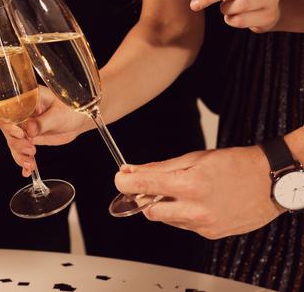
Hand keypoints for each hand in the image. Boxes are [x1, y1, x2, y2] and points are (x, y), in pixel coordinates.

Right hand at [0, 86, 89, 175]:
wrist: (78, 120)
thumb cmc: (71, 109)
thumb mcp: (58, 114)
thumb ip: (43, 122)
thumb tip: (29, 129)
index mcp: (26, 100)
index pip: (7, 109)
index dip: (7, 122)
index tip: (18, 133)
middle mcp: (21, 113)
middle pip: (7, 128)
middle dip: (16, 142)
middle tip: (30, 149)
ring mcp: (24, 126)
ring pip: (13, 142)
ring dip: (20, 155)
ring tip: (31, 164)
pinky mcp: (28, 138)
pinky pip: (20, 150)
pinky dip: (23, 161)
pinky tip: (26, 170)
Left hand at [114, 146, 281, 238]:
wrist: (270, 182)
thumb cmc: (236, 165)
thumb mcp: (195, 157)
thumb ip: (160, 167)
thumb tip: (132, 170)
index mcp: (190, 185)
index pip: (143, 187)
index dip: (125, 182)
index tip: (120, 178)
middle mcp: (195, 209)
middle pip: (149, 210)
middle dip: (144, 197)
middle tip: (150, 185)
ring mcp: (203, 225)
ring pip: (165, 219)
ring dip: (164, 206)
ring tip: (182, 190)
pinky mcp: (211, 234)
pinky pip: (183, 225)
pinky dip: (181, 214)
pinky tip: (195, 201)